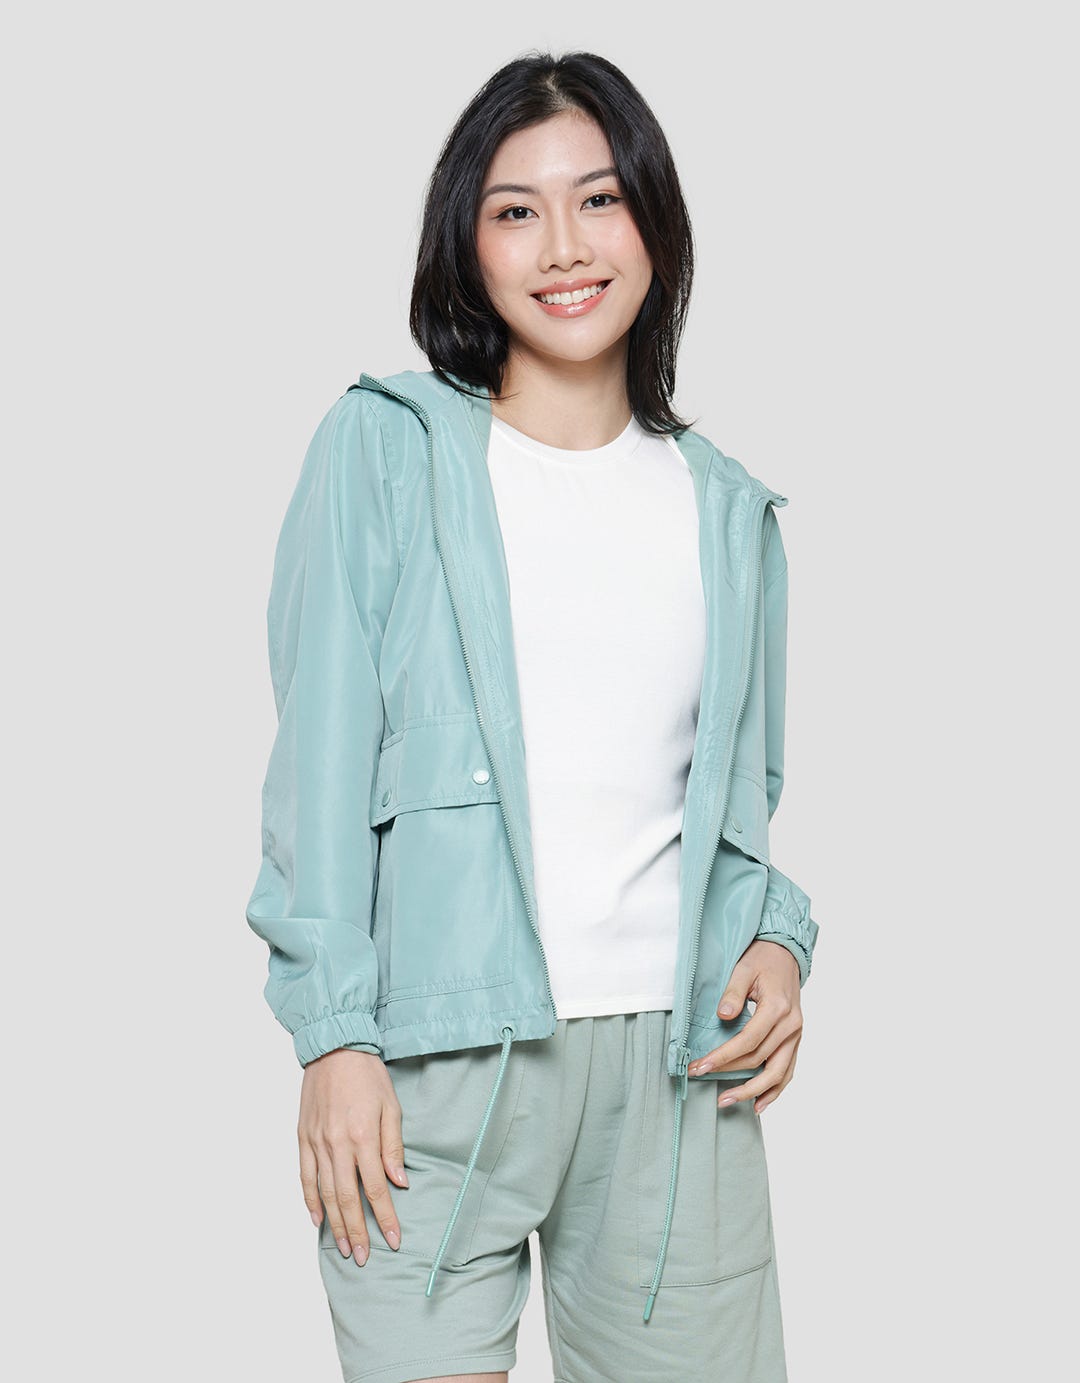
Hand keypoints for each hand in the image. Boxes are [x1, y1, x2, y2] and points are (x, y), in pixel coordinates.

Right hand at [298, 1049, 409, 1263]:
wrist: (334, 1047)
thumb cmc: (368, 1075)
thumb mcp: (392, 1106)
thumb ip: (393, 1146)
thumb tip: (399, 1182)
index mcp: (363, 1136)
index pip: (377, 1188)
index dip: (385, 1217)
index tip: (393, 1240)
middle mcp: (337, 1144)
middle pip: (347, 1198)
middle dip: (357, 1231)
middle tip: (363, 1257)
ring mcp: (317, 1142)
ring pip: (324, 1193)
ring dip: (334, 1224)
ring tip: (343, 1248)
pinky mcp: (303, 1138)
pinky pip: (305, 1177)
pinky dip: (310, 1201)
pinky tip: (317, 1220)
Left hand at [686, 939, 803, 1113]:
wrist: (785, 955)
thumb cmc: (762, 960)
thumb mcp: (743, 969)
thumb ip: (733, 993)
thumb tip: (722, 1016)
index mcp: (778, 1008)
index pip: (748, 1041)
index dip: (723, 1057)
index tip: (701, 1067)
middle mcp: (791, 1025)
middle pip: (760, 1059)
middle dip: (730, 1073)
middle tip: (702, 1078)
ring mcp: (796, 1035)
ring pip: (777, 1073)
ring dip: (753, 1091)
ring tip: (728, 1101)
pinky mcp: (795, 1040)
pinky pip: (788, 1071)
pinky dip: (775, 1090)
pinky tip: (759, 1103)